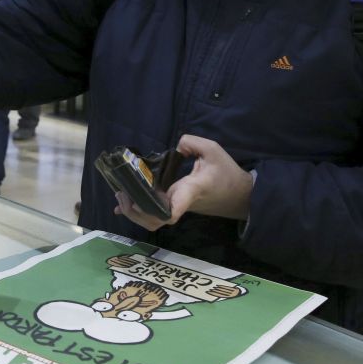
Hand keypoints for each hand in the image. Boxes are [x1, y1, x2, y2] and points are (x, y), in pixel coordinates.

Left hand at [115, 134, 252, 229]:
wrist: (240, 195)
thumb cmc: (227, 173)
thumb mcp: (213, 150)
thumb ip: (192, 142)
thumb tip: (176, 146)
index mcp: (190, 190)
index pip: (174, 208)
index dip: (159, 211)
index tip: (145, 204)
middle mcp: (181, 203)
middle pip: (155, 219)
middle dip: (134, 212)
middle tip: (122, 194)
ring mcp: (178, 207)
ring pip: (153, 221)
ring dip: (134, 213)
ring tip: (121, 195)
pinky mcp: (176, 207)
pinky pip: (155, 214)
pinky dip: (138, 212)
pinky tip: (122, 206)